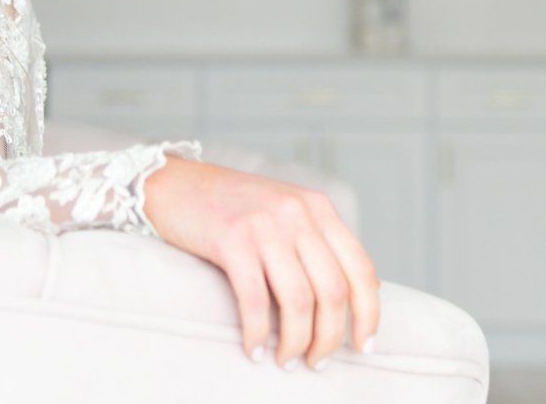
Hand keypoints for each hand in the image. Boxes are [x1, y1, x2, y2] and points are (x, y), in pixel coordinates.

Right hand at [141, 153, 380, 369]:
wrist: (176, 183)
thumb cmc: (230, 209)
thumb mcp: (284, 212)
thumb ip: (314, 243)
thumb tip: (346, 299)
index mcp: (318, 208)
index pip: (361, 268)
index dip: (369, 313)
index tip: (363, 345)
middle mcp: (298, 214)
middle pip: (333, 291)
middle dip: (329, 337)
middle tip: (317, 362)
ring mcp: (265, 225)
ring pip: (298, 301)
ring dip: (297, 342)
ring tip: (287, 361)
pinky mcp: (231, 240)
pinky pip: (255, 301)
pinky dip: (258, 334)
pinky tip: (254, 350)